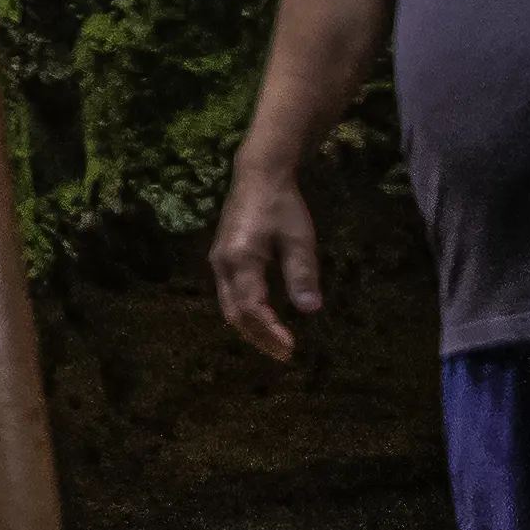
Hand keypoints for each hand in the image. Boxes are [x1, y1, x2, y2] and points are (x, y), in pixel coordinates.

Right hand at [210, 156, 323, 362]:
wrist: (258, 175)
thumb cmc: (282, 205)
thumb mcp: (298, 238)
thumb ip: (302, 274)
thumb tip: (311, 310)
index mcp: (240, 260)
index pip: (252, 307)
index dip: (271, 330)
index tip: (292, 348)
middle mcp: (222, 265)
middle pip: (234, 313)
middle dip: (258, 336)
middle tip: (284, 354)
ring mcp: (218, 262)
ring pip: (229, 306)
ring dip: (251, 328)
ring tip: (275, 343)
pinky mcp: (222, 259)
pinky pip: (229, 295)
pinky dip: (246, 313)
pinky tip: (263, 319)